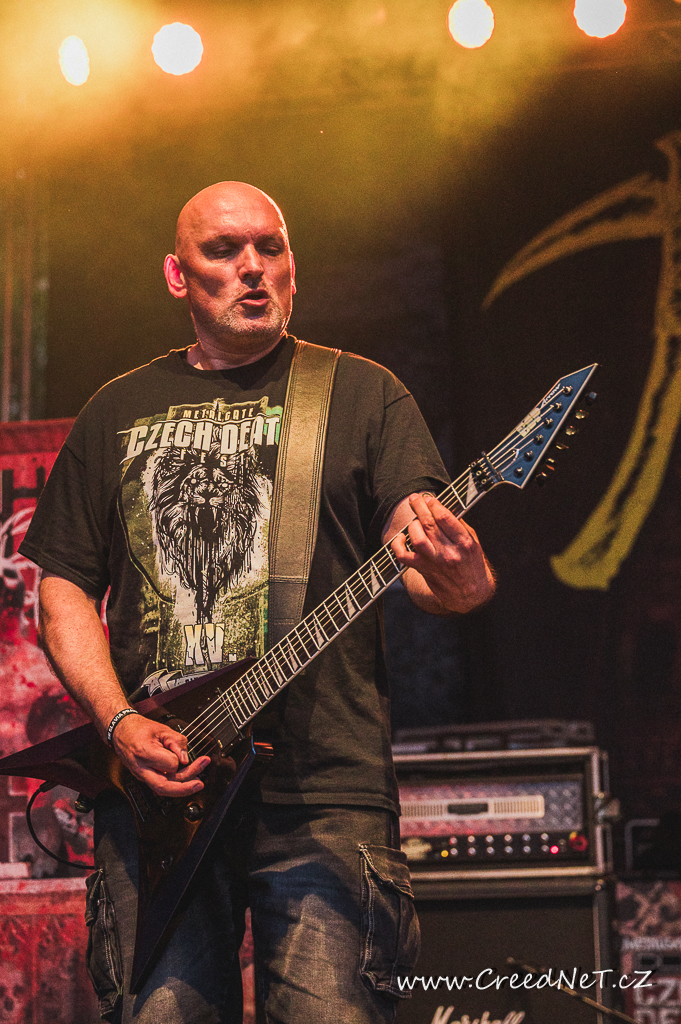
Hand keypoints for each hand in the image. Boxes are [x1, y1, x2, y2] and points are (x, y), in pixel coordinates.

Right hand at [111, 713, 211, 796]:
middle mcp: (141, 768)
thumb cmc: (139, 729)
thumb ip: (177, 742)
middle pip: (164, 787)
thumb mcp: (162, 729)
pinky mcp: (143, 777)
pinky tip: (185, 780)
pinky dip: (173, 785)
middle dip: (184, 788)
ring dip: (181, 788)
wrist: (121, 731)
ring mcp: (141, 775)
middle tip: (200, 784)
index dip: (180, 759)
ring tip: (197, 781)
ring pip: (162, 790)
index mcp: (145, 752)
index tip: (183, 754)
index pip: (170, 765)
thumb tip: (185, 758)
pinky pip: (160, 785)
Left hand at [390, 493, 494, 613]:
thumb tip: (442, 507)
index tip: (429, 499)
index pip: (445, 518)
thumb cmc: (472, 565)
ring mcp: (435, 563)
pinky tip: (400, 538)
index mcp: (464, 543)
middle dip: (419, 508)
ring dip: (412, 525)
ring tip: (414, 520)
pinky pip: (404, 556)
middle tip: (415, 499)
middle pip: (429, 524)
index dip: (433, 504)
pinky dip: (397, 545)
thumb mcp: (474, 543)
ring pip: (417, 538)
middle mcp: (450, 553)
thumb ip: (459, 526)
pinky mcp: (423, 570)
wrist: (470, 594)